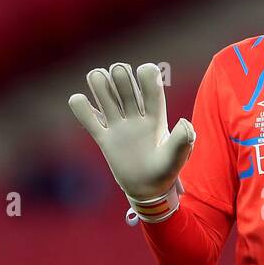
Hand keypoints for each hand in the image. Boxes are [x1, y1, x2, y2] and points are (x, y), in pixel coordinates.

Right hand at [69, 62, 195, 220]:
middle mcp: (135, 115)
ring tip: (98, 83)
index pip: (150, 84)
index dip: (146, 73)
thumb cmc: (166, 173)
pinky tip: (80, 103)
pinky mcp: (103, 138)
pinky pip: (87, 117)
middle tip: (119, 82)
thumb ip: (182, 140)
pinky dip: (79, 105)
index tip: (144, 74)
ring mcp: (118, 125)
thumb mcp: (176, 158)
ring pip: (104, 91)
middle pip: (124, 81)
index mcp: (155, 115)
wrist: (148, 191)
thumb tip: (184, 121)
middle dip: (120, 75)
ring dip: (98, 81)